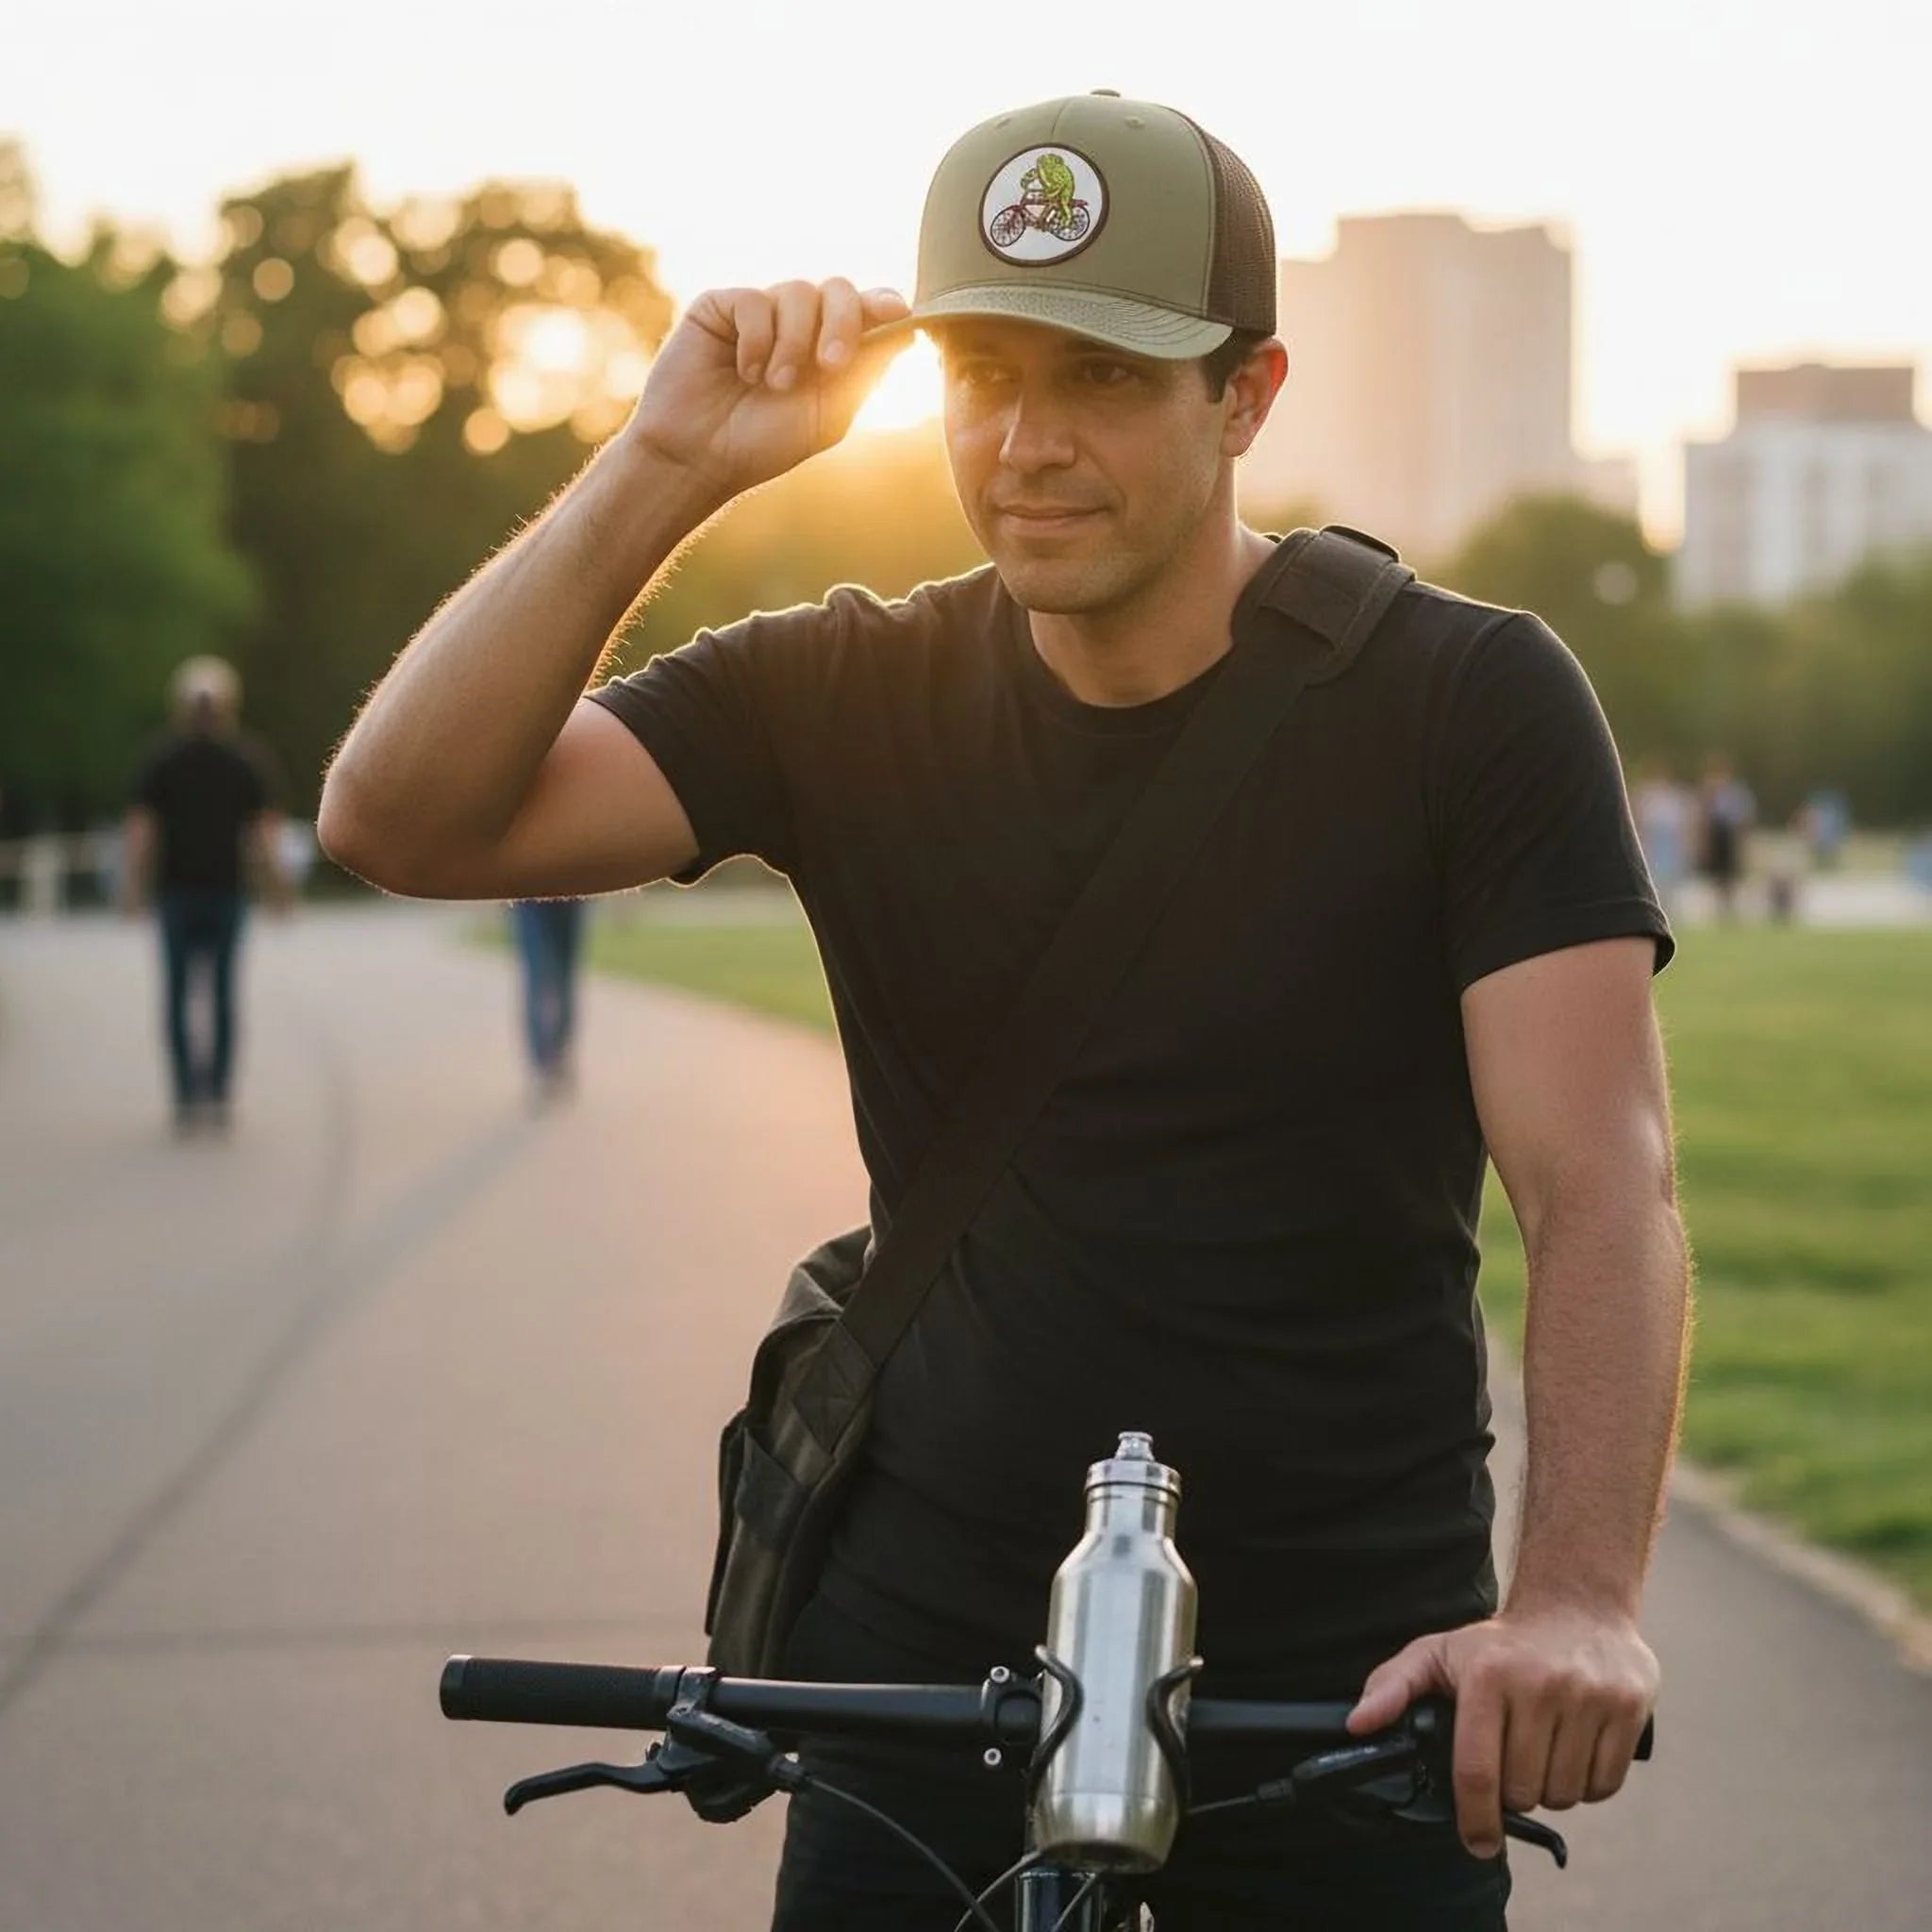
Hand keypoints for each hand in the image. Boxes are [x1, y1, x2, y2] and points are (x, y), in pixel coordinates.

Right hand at [624, 278, 910, 501]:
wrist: (701, 457)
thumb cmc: (763, 444)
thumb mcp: (827, 415)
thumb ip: (864, 372)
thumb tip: (907, 328)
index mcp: (829, 348)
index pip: (865, 310)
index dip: (884, 303)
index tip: (897, 313)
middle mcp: (799, 324)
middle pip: (838, 289)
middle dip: (842, 322)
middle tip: (831, 364)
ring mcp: (761, 312)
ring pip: (798, 291)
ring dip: (793, 343)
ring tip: (774, 385)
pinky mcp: (722, 306)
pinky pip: (754, 301)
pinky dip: (757, 340)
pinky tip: (745, 372)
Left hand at [1346, 1604, 1657, 1859]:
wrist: (1577, 1604)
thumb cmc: (1502, 1642)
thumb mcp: (1440, 1653)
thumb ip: (1393, 1686)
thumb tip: (1358, 1724)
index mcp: (1488, 1675)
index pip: (1477, 1771)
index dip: (1474, 1819)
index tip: (1476, 1841)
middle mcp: (1540, 1684)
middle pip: (1524, 1791)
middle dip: (1514, 1794)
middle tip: (1511, 1766)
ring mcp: (1588, 1696)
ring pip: (1566, 1794)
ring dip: (1551, 1791)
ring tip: (1542, 1754)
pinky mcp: (1629, 1708)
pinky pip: (1605, 1785)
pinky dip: (1588, 1786)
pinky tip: (1574, 1752)